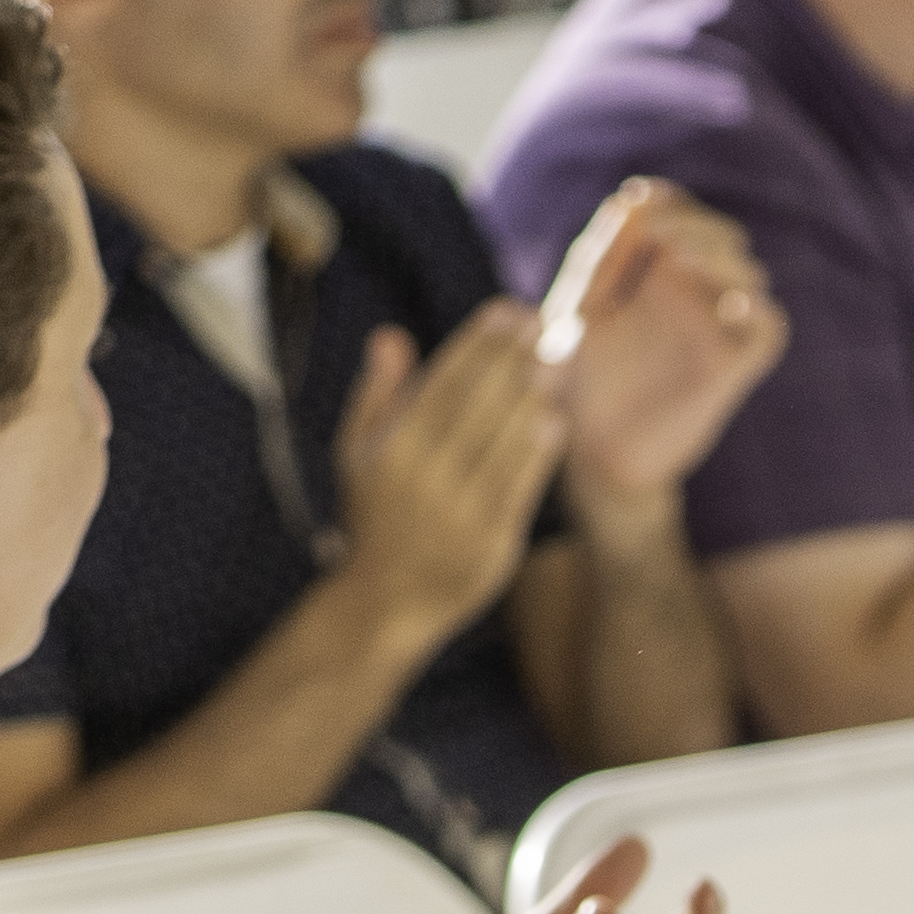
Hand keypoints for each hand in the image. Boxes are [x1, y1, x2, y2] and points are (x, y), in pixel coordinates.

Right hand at [335, 298, 566, 651]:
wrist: (385, 602)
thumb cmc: (374, 517)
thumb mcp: (358, 454)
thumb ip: (376, 394)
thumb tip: (391, 335)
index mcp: (392, 448)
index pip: (442, 383)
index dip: (477, 344)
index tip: (506, 311)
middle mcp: (424, 477)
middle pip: (476, 405)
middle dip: (510, 358)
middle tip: (542, 321)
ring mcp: (459, 512)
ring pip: (501, 442)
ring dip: (530, 395)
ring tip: (555, 357)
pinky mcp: (491, 544)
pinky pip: (519, 489)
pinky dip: (537, 453)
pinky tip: (554, 418)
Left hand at [538, 180, 786, 509]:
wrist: (593, 448)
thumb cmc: (576, 379)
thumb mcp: (574, 311)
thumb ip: (596, 259)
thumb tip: (628, 203)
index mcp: (653, 269)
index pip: (678, 212)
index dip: (666, 201)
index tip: (639, 204)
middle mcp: (692, 291)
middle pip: (719, 232)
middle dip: (694, 222)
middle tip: (660, 232)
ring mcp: (716, 327)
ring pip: (748, 271)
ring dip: (720, 255)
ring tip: (678, 258)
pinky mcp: (734, 366)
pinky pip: (769, 327)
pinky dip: (759, 310)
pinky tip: (730, 305)